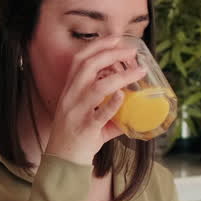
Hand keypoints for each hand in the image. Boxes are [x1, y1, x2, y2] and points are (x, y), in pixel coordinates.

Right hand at [44, 38, 144, 164]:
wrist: (62, 162)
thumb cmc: (77, 138)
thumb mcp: (89, 118)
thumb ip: (111, 111)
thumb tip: (135, 108)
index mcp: (69, 90)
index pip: (80, 60)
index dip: (98, 46)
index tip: (116, 38)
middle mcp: (71, 97)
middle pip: (88, 66)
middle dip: (111, 54)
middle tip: (132, 51)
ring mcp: (77, 113)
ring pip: (97, 87)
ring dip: (120, 76)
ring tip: (139, 71)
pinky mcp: (85, 129)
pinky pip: (99, 114)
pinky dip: (112, 103)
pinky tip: (123, 95)